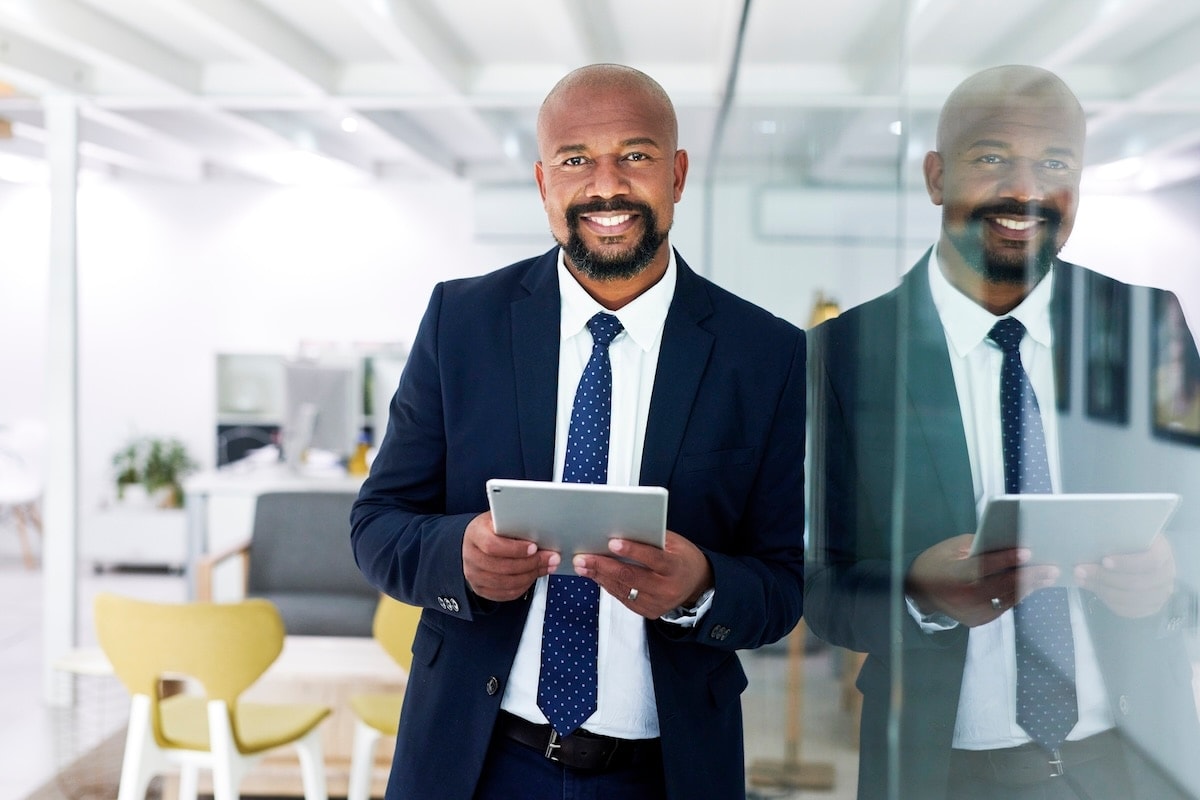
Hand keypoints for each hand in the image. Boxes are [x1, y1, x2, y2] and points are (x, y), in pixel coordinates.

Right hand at [462, 511, 558, 601]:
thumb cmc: (492, 529)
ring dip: (531, 575)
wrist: (475, 544)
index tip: (534, 547)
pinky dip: (524, 586)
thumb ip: (514, 523)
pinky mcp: (481, 589)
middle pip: (502, 567)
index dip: (515, 549)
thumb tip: (540, 527)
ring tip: (548, 567)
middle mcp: (471, 557)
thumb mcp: (499, 519)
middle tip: (551, 558)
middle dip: (531, 564)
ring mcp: (474, 575)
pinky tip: (535, 576)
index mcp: (475, 534)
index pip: (492, 546)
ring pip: (506, 582)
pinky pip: (506, 593)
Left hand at [572, 530, 712, 618]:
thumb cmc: (683, 557)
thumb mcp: (675, 543)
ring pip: (623, 590)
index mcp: (676, 567)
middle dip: (603, 566)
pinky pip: (624, 598)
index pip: (653, 558)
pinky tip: (596, 575)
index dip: (632, 550)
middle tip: (582, 558)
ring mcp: (657, 603)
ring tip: (582, 565)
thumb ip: (652, 538)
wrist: (698, 585)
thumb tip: (621, 530)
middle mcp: (666, 589)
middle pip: (631, 577)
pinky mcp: (649, 612)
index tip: (612, 542)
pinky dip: (608, 586)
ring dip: (600, 576)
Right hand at [905, 533, 1058, 626]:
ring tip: (1046, 577)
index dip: (1006, 559)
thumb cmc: (938, 562)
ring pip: (1006, 600)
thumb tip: (1010, 545)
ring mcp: (971, 613)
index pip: (983, 567)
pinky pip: (1002, 607)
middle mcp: (962, 598)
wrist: (918, 591)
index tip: (1028, 551)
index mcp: (952, 576)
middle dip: (1028, 577)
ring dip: (1028, 588)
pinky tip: (1030, 587)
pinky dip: (1016, 596)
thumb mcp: (953, 547)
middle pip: (1000, 587)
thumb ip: (980, 547)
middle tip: (1050, 570)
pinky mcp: (978, 621)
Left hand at [1073, 534, 1175, 617]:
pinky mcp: (1153, 607)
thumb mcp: (1124, 534)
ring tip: (1081, 580)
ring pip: (1132, 599)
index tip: (1104, 561)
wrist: (1138, 555)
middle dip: (1105, 578)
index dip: (1128, 563)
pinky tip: (1095, 591)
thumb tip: (1085, 544)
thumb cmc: (1127, 541)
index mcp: (1163, 551)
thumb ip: (1113, 538)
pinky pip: (1130, 610)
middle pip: (1138, 583)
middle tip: (1079, 571)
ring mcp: (1162, 593)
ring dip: (1102, 591)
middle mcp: (1167, 574)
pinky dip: (1110, 603)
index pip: (1151, 561)